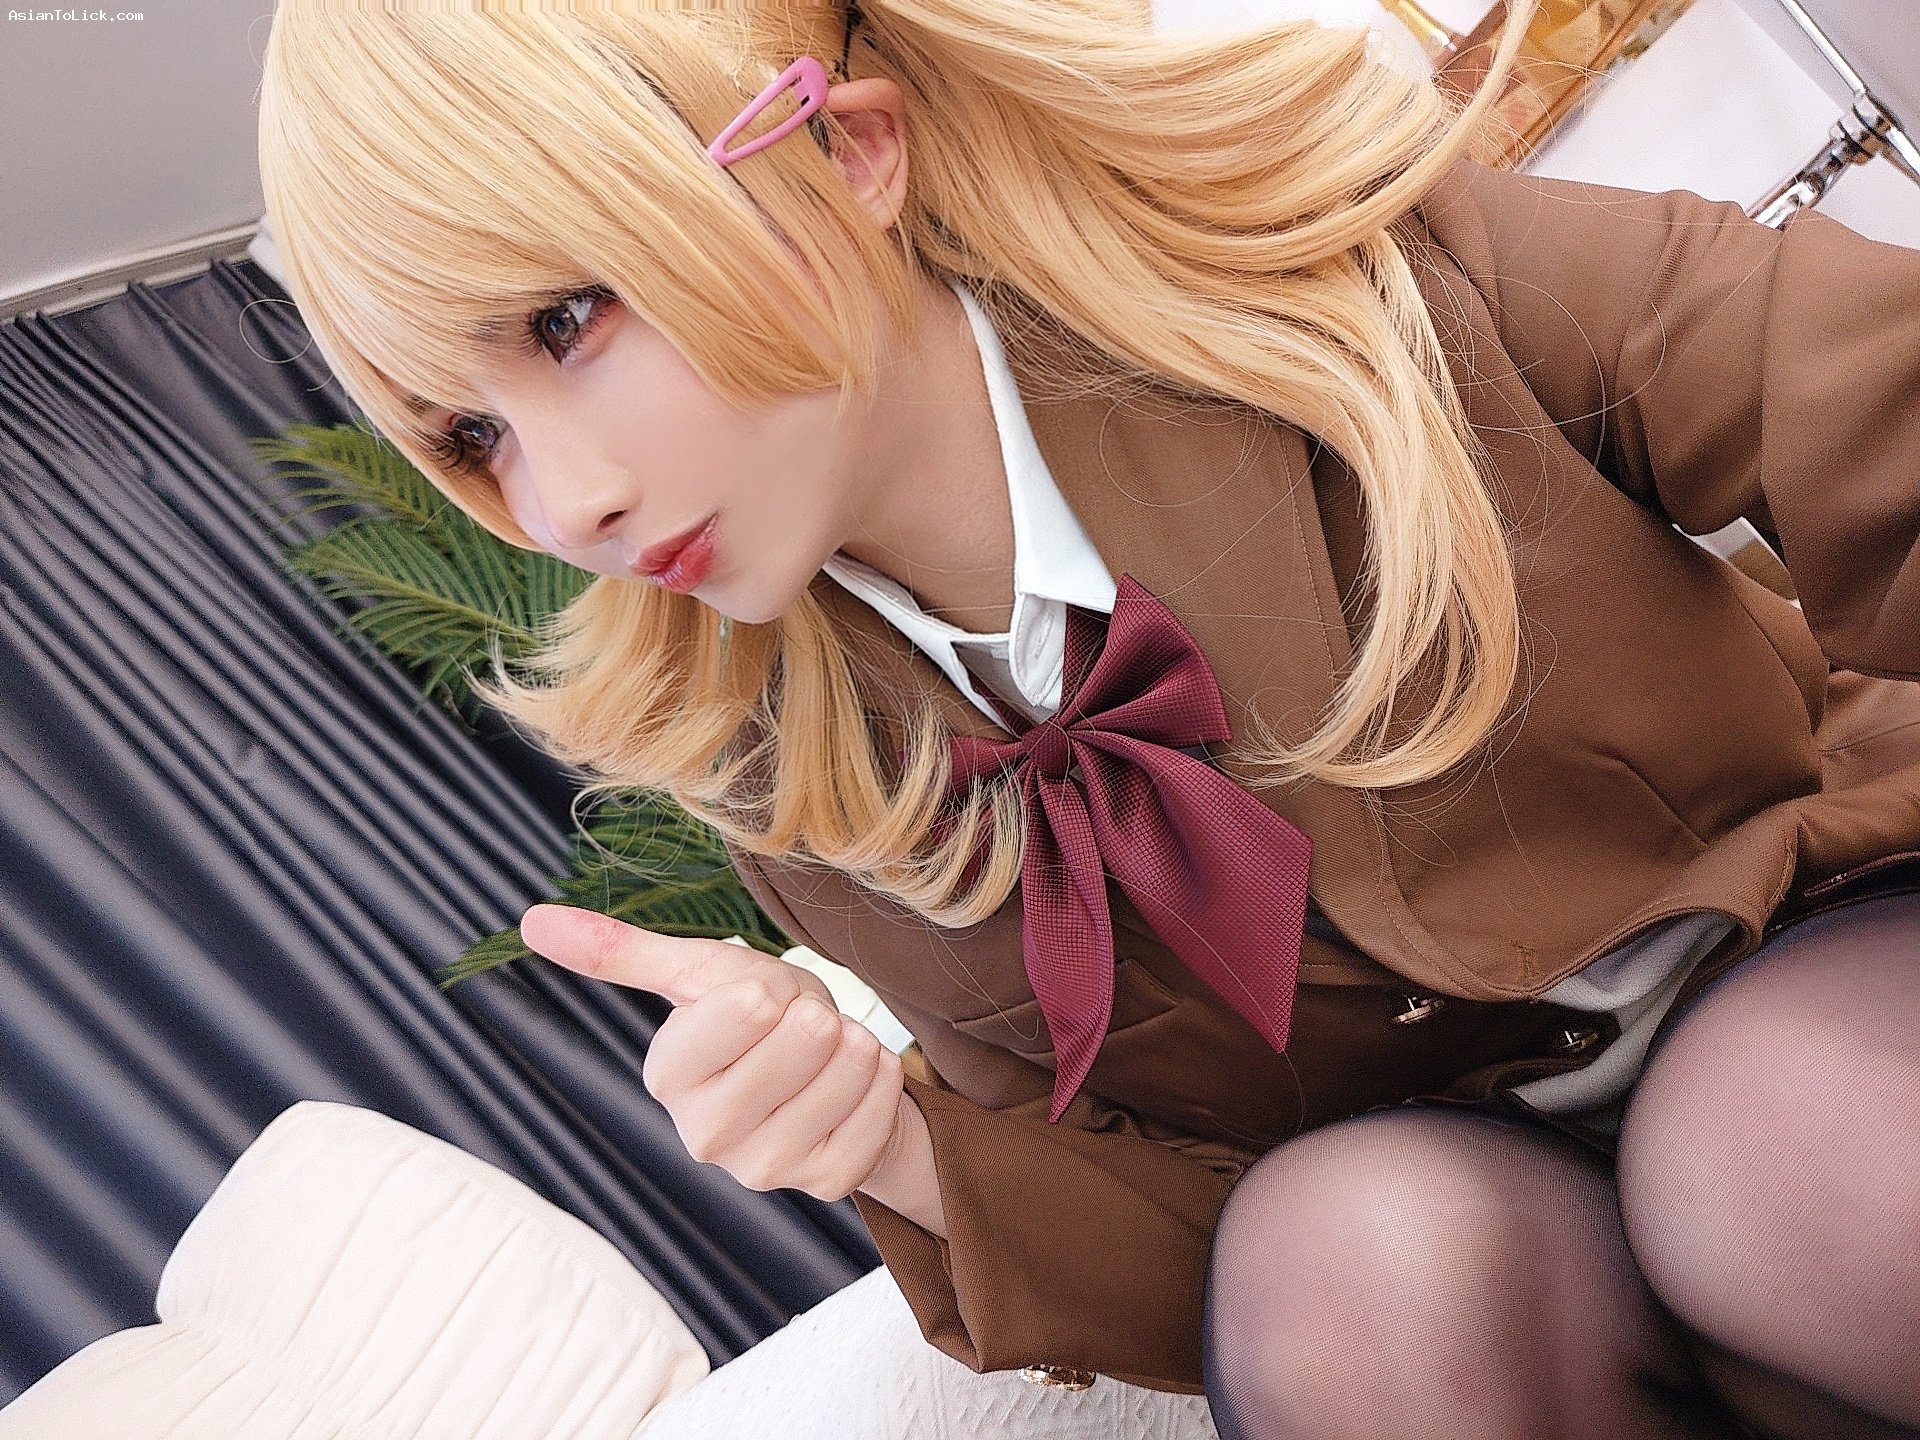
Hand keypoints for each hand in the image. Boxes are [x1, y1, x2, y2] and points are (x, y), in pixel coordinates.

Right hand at [519, 903, 909, 1202]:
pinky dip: (882, 1079)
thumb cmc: (754, 1020)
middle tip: (796, 1026)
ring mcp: (767, 1169)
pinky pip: (882, 1106)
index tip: (757, 999)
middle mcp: (706, 1137)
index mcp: (668, 1076)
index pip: (741, 1011)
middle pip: (802, 1040)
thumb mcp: (697, 974)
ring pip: (847, 1070)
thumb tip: (532, 919)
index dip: (765, 990)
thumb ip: (620, 952)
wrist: (819, 1075)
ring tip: (827, 1050)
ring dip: (854, 1043)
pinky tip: (856, 1080)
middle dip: (814, 1012)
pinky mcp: (826, 1182)